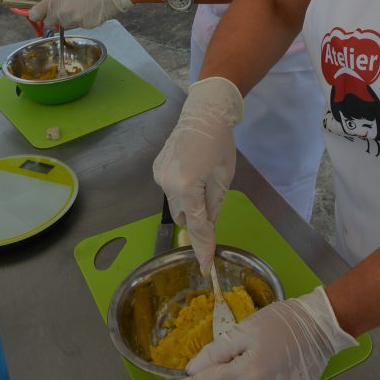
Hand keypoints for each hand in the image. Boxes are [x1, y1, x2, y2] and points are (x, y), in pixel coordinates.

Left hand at [29, 0, 131, 28]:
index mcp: (55, 0)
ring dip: (71, 20)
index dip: (38, 15)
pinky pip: (80, 26)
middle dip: (56, 19)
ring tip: (83, 8)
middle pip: (50, 23)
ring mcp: (74, 21)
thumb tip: (51, 7)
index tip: (39, 15)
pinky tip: (92, 11)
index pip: (36, 14)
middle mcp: (62, 12)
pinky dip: (84, 21)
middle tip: (66, 10)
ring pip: (66, 25)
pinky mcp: (85, 26)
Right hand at [152, 77, 242, 273]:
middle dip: (198, 215)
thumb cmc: (219, 143)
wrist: (203, 112)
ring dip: (189, 201)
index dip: (202, 247)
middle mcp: (166, 184)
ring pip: (176, 204)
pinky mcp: (156, 168)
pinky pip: (169, 189)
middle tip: (211, 196)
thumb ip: (213, 207)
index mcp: (187, 186)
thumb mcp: (223, 178)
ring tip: (201, 176)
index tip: (206, 267)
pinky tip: (190, 169)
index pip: (197, 226)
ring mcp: (158, 176)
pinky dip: (180, 188)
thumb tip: (207, 231)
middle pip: (184, 216)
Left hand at [161, 286, 357, 379]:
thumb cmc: (282, 322)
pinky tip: (270, 364)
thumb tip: (192, 370)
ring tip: (260, 354)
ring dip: (243, 377)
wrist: (319, 327)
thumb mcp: (245, 329)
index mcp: (246, 375)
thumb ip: (217, 351)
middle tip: (241, 350)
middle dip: (225, 373)